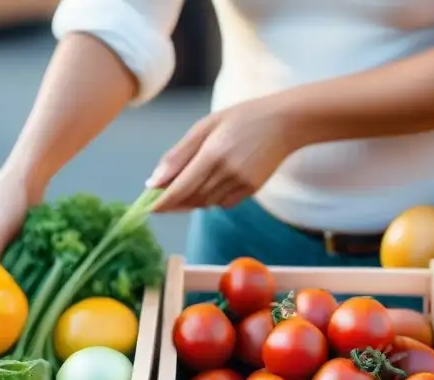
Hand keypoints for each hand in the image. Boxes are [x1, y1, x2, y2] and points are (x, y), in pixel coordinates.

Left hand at [148, 97, 301, 212]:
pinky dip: (210, 199)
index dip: (162, 202)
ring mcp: (241, 183)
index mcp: (212, 154)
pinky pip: (222, 203)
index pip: (180, 188)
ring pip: (205, 203)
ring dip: (191, 200)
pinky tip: (212, 182)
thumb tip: (153, 182)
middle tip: (161, 196)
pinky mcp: (251, 190)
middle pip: (190, 199)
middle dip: (174, 201)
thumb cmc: (241, 118)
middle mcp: (227, 172)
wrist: (285, 122)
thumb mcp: (205, 126)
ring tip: (189, 183)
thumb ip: (177, 155)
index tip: (148, 208)